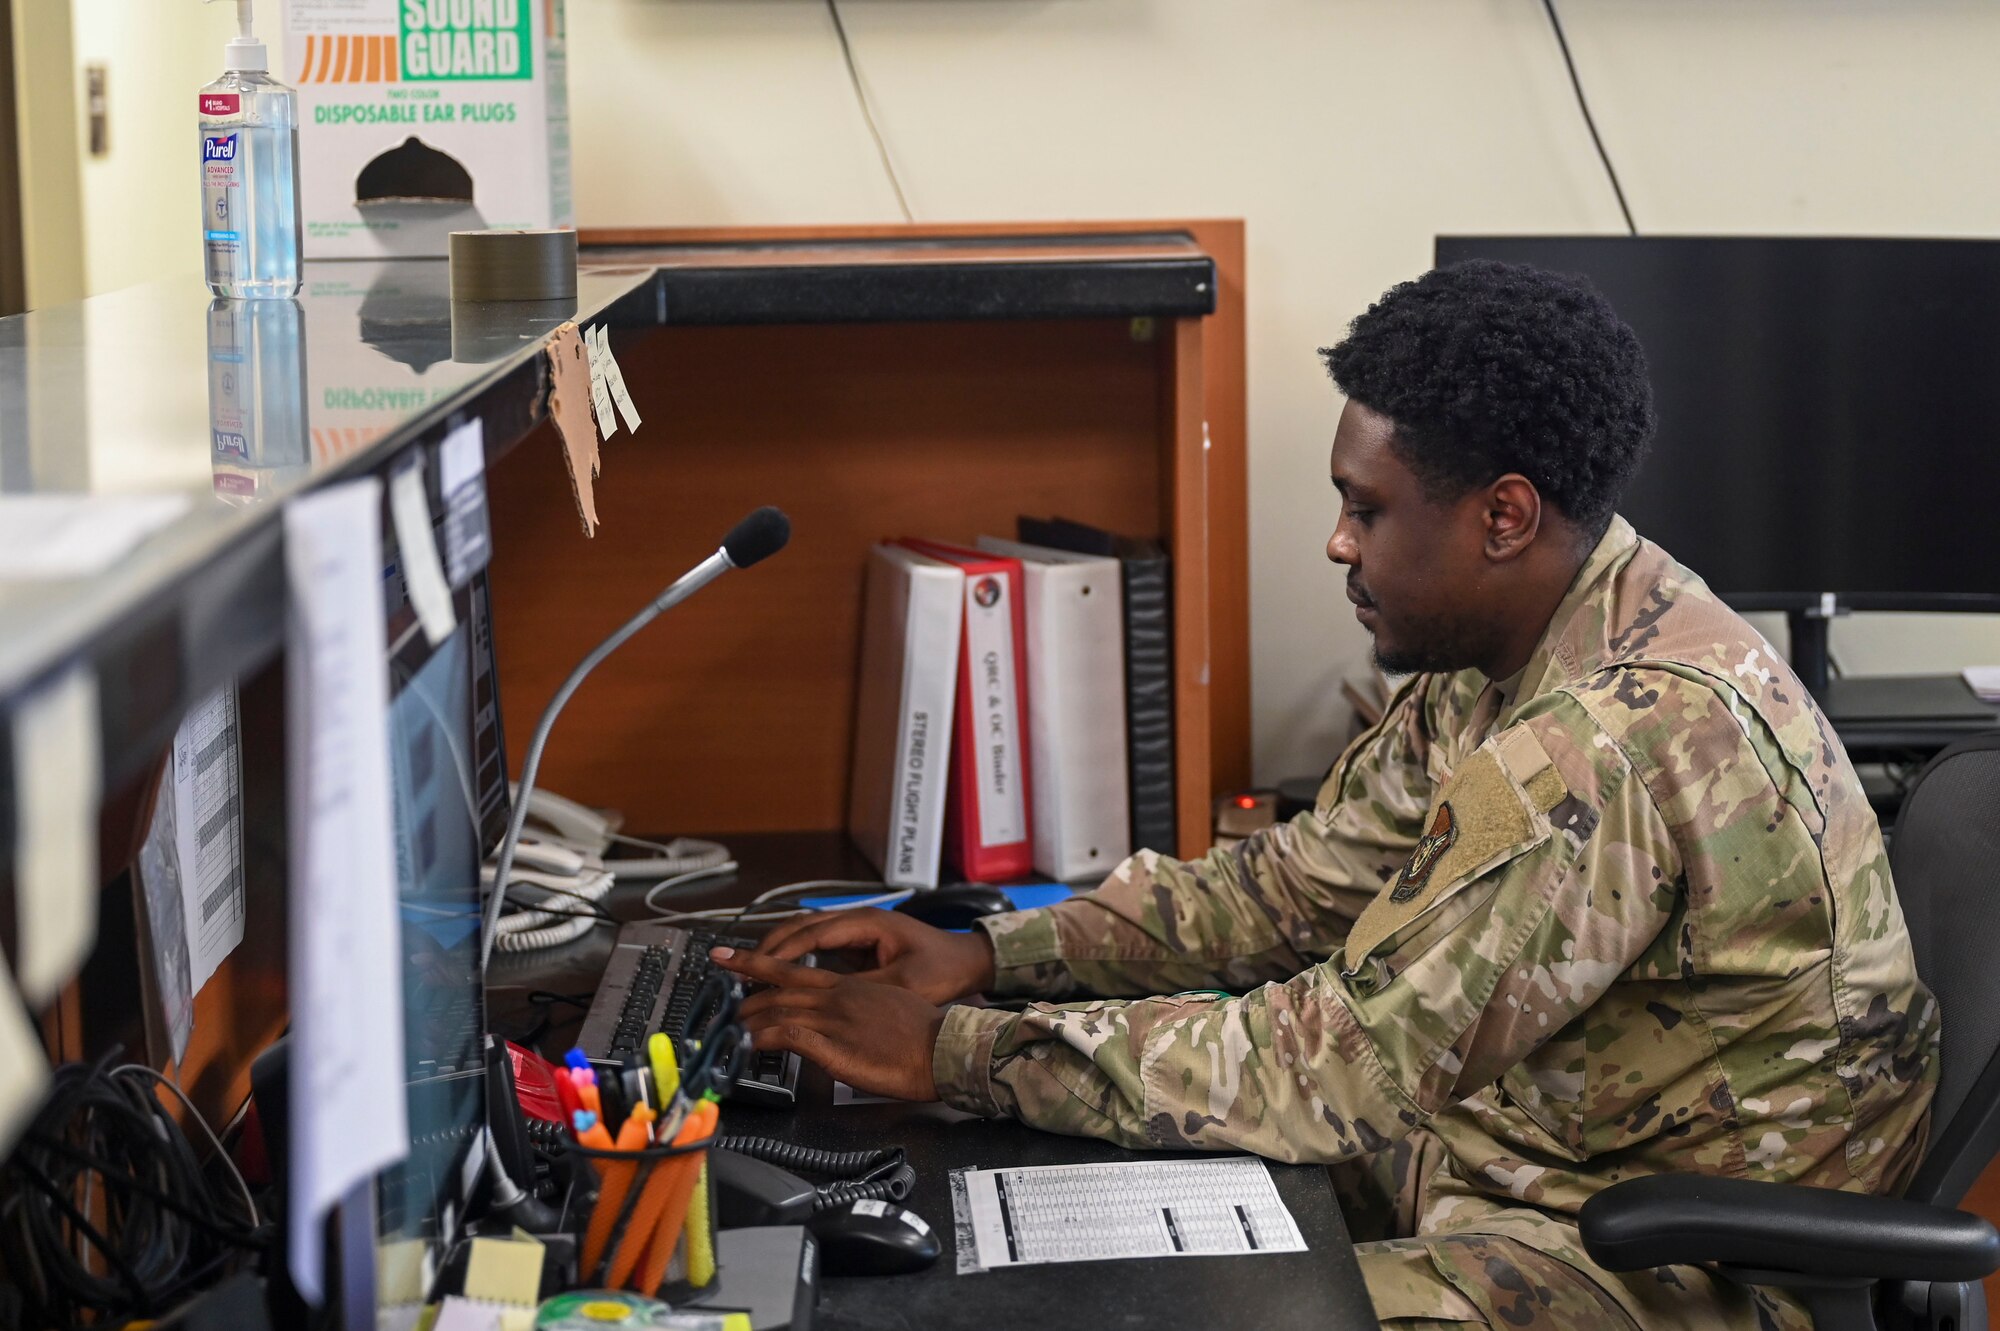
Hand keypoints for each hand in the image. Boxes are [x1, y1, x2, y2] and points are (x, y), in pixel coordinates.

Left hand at [711, 947, 944, 1101]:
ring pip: (779, 1009)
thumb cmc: (922, 1033)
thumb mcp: (887, 1006)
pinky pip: (789, 1036)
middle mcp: (837, 997)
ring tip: (732, 1024)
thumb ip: (858, 1008)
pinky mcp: (834, 1046)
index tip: (733, 958)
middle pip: (780, 986)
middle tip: (722, 993)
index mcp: (849, 987)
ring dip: (751, 1016)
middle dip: (745, 987)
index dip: (759, 964)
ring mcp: (834, 1020)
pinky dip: (765, 1038)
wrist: (942, 1048)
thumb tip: (842, 1019)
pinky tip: (751, 1043)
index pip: (795, 969)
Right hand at [753, 907, 996, 1004]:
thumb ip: (864, 988)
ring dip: (778, 950)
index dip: (781, 950)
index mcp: (866, 923)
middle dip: (768, 946)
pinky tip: (780, 975)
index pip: (812, 931)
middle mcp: (857, 920)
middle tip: (737, 965)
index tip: (755, 966)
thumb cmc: (942, 970)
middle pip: (801, 927)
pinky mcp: (859, 943)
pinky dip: (795, 956)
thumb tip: (825, 999)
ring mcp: (857, 929)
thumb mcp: (905, 983)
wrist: (969, 960)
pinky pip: (818, 945)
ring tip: (749, 970)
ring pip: (806, 933)